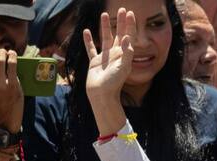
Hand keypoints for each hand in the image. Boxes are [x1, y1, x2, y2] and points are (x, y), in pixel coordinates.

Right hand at [84, 9, 133, 134]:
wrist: (102, 95)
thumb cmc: (114, 83)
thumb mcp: (123, 67)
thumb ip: (126, 52)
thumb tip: (127, 37)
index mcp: (123, 55)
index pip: (128, 36)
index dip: (129, 25)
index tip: (130, 13)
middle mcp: (115, 54)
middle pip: (118, 34)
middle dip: (120, 22)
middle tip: (122, 9)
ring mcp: (104, 57)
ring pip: (104, 38)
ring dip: (105, 26)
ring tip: (104, 14)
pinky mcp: (94, 62)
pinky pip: (91, 48)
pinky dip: (89, 40)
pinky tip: (86, 31)